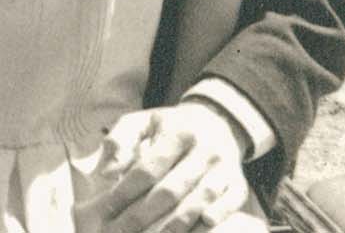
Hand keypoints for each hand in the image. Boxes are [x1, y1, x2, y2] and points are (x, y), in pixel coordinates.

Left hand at [85, 102, 251, 231]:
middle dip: (143, 215)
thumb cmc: (169, 126)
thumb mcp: (141, 122)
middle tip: (121, 231)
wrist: (217, 121)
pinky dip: (209, 224)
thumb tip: (105, 173)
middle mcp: (205, 150)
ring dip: (172, 226)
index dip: (126, 191)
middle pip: (171, 190)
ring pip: (197, 203)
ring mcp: (225, 169)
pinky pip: (227, 209)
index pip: (148, 168)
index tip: (106, 209)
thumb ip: (120, 141)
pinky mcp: (239, 185)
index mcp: (177, 132)